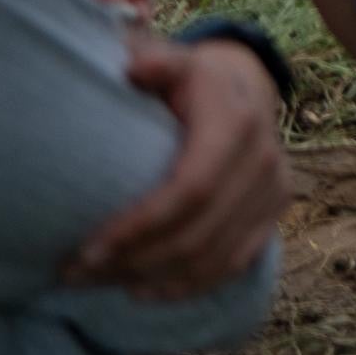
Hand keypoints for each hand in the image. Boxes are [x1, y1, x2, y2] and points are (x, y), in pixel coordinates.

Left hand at [68, 35, 286, 297]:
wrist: (247, 86)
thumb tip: (134, 67)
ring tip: (103, 283)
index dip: (141, 225)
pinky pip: (235, 262)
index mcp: (239, 123)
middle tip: (79, 273)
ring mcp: (275, 188)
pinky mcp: (276, 211)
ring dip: (155, 278)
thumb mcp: (178, 63)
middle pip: (199, 233)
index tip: (89, 248)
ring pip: (215, 256)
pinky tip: (147, 291)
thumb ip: (158, 63)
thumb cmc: (195, 79)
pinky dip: (191, 285)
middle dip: (135, 260)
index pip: (191, 190)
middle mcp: (266, 159)